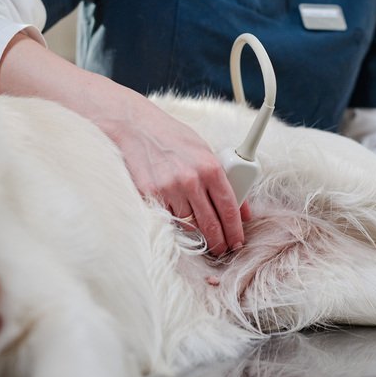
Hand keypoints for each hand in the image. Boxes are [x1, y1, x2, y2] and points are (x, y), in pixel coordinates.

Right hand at [0, 34, 249, 256]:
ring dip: (197, 234)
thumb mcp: (202, 149)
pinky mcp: (148, 197)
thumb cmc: (170, 137)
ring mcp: (168, 190)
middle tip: (223, 249)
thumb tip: (241, 206)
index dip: (235, 228)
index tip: (237, 240)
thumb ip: (223, 177)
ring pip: (188, 225)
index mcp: (209, 166)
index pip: (228, 206)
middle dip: (219, 241)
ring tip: (203, 238)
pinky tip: (179, 222)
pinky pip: (167, 220)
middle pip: (210, 223)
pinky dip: (174, 223)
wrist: (134, 127)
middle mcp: (190, 180)